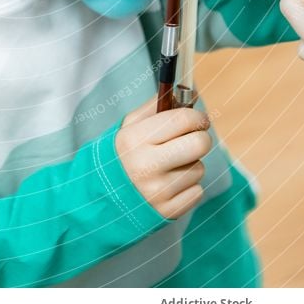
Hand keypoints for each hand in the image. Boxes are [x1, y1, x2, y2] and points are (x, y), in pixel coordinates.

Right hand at [115, 95, 211, 219]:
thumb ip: (156, 107)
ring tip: (170, 166)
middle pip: (199, 144)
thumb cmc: (121, 155)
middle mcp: (146, 165)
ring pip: (199, 168)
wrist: (102, 199)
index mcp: (134, 139)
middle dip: (201, 137)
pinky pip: (197, 191)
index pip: (182, 120)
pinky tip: (170, 185)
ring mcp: (158, 191)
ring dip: (190, 165)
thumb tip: (190, 92)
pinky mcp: (168, 211)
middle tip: (194, 138)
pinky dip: (188, 187)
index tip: (198, 119)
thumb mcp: (128, 127)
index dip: (197, 116)